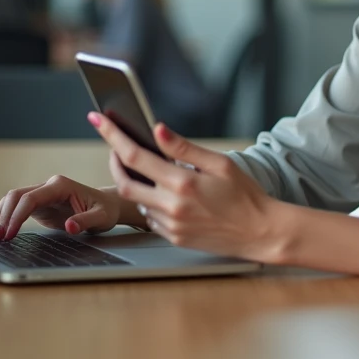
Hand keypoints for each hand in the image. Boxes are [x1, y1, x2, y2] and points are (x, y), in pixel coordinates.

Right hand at [0, 175, 131, 240]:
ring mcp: (40, 194)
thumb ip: (85, 221)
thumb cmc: (105, 211)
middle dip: (3, 217)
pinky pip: (14, 208)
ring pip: (10, 201)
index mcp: (60, 186)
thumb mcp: (101, 218)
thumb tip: (70, 227)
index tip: (9, 233)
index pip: (31, 198)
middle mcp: (47, 186)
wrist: (107, 205)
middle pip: (16, 197)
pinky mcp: (37, 204)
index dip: (17, 215)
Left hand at [87, 112, 283, 262]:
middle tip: (115, 146)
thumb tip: (158, 130)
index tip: (98, 119)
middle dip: (114, 161)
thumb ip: (185, 147)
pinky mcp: (173, 238)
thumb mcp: (220, 163)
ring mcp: (171, 226)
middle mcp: (171, 206)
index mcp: (182, 182)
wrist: (260, 233)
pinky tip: (163, 193)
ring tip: (146, 169)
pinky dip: (149, 202)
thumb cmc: (246, 195)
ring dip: (135, 182)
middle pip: (125, 182)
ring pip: (137, 201)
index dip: (112, 135)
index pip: (135, 155)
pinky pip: (150, 217)